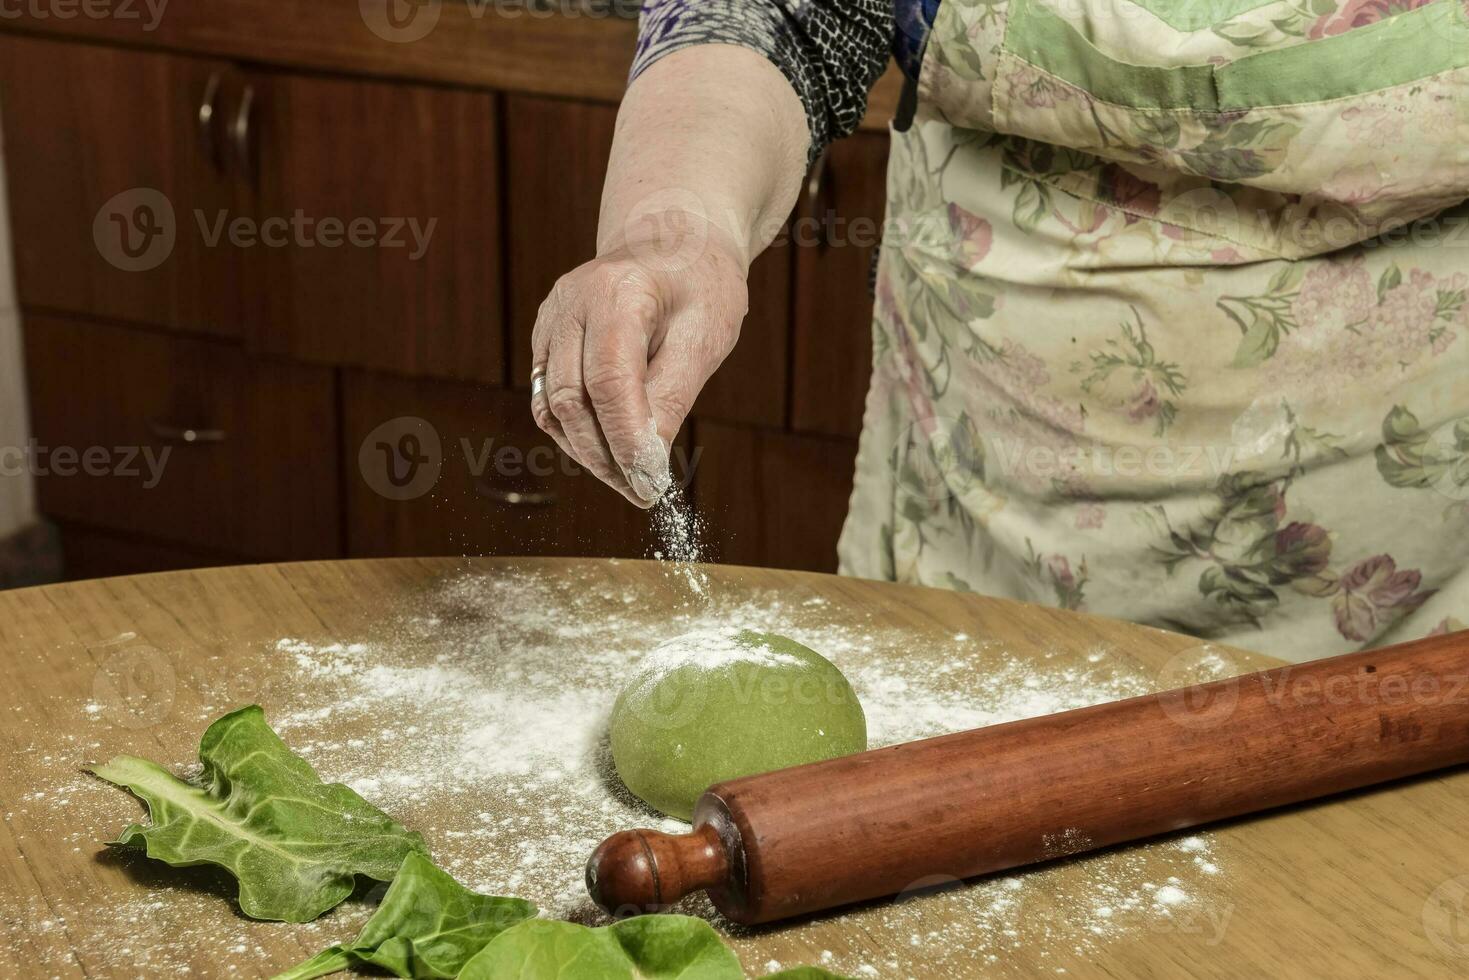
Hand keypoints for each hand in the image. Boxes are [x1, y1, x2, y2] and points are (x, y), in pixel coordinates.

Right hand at [530, 213, 748, 506]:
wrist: (672, 240)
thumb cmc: (699, 283)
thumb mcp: (707, 333)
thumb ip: (674, 394)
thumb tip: (649, 461)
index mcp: (617, 291)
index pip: (609, 379)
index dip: (624, 438)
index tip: (650, 483)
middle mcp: (571, 304)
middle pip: (573, 399)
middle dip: (606, 456)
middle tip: (645, 491)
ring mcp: (551, 320)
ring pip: (553, 407)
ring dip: (588, 452)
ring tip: (631, 477)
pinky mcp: (546, 339)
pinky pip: (550, 399)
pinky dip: (576, 433)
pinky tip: (610, 451)